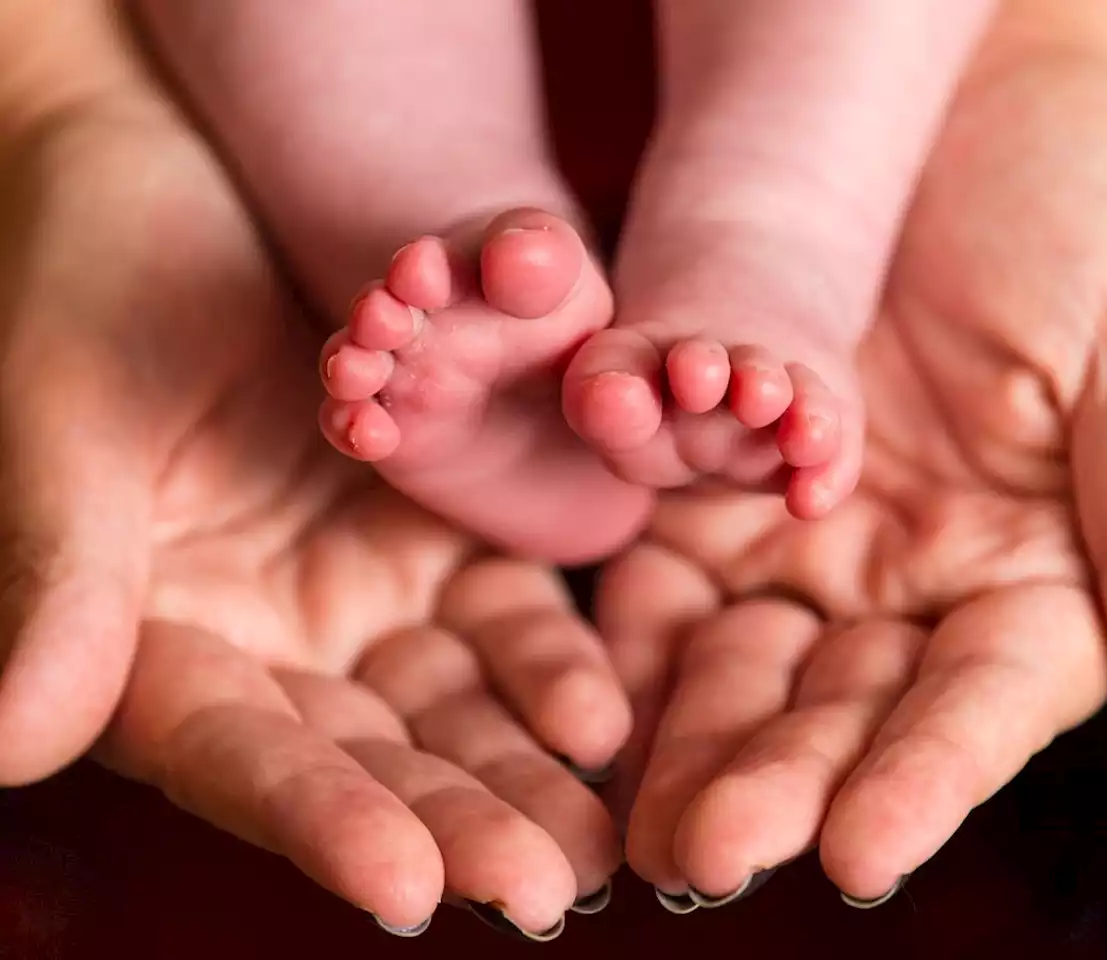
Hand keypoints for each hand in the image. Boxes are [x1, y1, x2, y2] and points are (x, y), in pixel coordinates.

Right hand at [0, 100, 626, 937]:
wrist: (172, 181)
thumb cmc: (87, 282)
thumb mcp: (70, 423)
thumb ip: (59, 579)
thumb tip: (15, 745)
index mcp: (152, 641)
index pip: (238, 756)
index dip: (319, 822)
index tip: (408, 886)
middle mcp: (263, 642)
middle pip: (365, 758)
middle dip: (454, 821)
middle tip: (546, 888)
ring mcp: (351, 594)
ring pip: (445, 707)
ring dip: (521, 771)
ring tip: (596, 837)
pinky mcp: (426, 539)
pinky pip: (497, 617)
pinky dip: (546, 665)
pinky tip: (602, 713)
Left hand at [600, 50, 1106, 908]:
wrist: (966, 115)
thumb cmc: (1091, 217)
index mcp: (1039, 580)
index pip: (983, 704)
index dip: (928, 779)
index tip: (867, 851)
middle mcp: (915, 588)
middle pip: (842, 709)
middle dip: (776, 781)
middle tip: (706, 854)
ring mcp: (808, 546)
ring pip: (740, 667)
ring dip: (684, 741)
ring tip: (633, 823)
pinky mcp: (718, 494)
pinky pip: (663, 579)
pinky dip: (626, 637)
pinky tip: (582, 697)